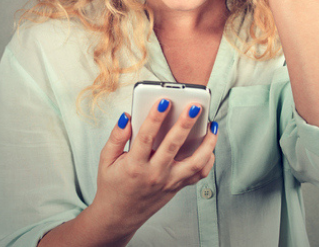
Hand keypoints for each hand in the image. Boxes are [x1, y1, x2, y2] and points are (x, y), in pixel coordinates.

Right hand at [91, 100, 217, 237]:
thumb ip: (116, 137)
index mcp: (134, 166)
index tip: (164, 101)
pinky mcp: (178, 187)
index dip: (155, 118)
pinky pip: (199, 174)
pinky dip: (208, 159)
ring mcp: (169, 182)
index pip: (145, 138)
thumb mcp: (106, 161)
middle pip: (173, 146)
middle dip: (185, 124)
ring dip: (207, 143)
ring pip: (195, 162)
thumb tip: (127, 116)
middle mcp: (154, 174)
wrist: (119, 216)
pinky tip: (209, 145)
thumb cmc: (112, 185)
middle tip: (195, 106)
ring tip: (212, 125)